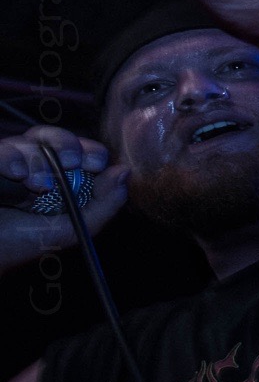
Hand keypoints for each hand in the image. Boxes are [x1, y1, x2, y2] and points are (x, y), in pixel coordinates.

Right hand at [0, 127, 129, 270]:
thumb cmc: (22, 245)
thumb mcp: (70, 230)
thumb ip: (103, 205)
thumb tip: (124, 171)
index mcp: (58, 180)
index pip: (81, 152)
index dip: (91, 151)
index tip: (96, 163)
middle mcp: (34, 166)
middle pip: (57, 137)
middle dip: (68, 145)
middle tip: (71, 162)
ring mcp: (10, 163)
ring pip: (30, 140)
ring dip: (39, 160)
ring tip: (36, 184)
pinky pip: (4, 149)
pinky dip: (12, 158)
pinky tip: (16, 174)